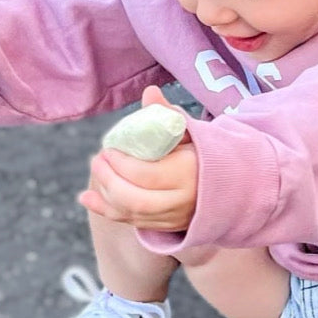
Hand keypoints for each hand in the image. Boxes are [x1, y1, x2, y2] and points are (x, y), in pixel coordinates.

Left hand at [79, 86, 196, 231]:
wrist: (231, 183)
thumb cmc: (205, 151)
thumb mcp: (190, 131)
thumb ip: (168, 114)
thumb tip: (150, 92)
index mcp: (190, 173)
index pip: (147, 175)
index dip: (122, 164)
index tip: (109, 148)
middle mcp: (182, 200)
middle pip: (136, 200)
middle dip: (110, 180)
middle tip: (98, 159)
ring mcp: (175, 217)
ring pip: (133, 214)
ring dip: (106, 194)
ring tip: (96, 170)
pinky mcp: (168, 226)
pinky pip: (133, 223)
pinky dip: (107, 210)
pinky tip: (87, 198)